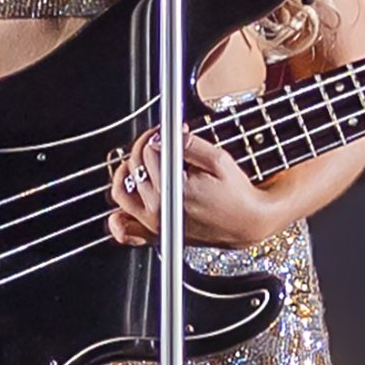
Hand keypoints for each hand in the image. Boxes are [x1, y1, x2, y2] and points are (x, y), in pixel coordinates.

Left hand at [105, 127, 281, 250]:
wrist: (246, 223)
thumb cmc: (237, 195)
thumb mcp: (218, 160)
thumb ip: (189, 145)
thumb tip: (164, 136)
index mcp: (173, 189)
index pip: (149, 152)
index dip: (158, 135)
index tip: (168, 131)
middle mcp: (158, 208)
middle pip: (134, 167)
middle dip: (144, 146)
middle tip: (158, 140)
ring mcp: (154, 223)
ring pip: (121, 191)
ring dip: (126, 171)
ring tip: (141, 161)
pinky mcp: (155, 234)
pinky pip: (125, 228)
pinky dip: (118, 216)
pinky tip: (127, 199)